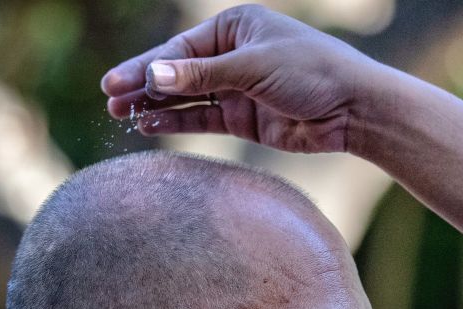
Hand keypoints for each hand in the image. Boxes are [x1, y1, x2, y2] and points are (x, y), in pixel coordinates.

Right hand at [101, 4, 385, 152]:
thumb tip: (153, 74)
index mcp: (234, 28)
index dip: (145, 67)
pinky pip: (202, 119)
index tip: (115, 84)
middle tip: (109, 101)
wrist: (353, 110)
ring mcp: (236, 89)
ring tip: (120, 115)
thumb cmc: (311, 72)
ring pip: (186, 97)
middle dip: (143, 85)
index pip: (179, 49)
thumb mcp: (252, 68)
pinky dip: (177, 122)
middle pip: (177, 71)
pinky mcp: (243, 119)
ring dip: (155, 105)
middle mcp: (231, 56)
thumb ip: (201, 75)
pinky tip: (148, 125)